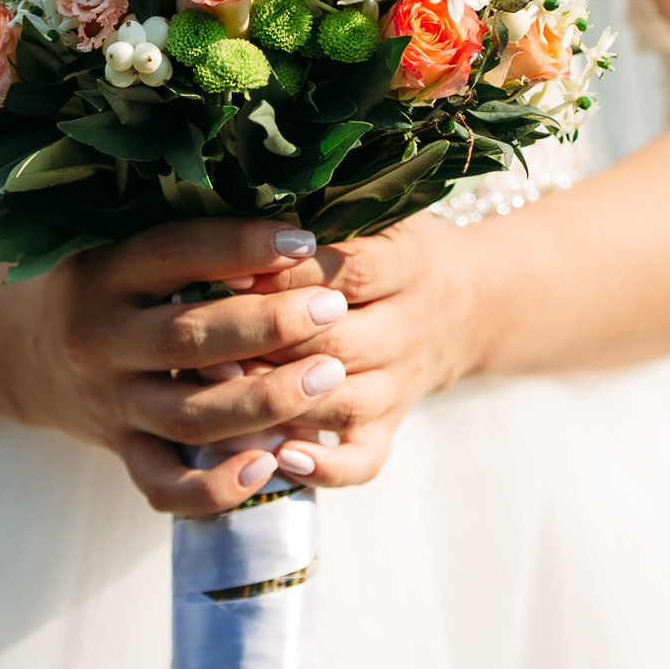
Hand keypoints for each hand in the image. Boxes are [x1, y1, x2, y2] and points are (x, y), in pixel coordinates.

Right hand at [0, 218, 356, 515]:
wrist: (18, 350)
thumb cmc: (99, 283)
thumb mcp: (119, 243)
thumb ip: (187, 237)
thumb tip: (288, 212)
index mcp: (102, 275)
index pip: (174, 254)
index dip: (240, 245)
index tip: (304, 238)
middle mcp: (100, 341)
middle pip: (187, 340)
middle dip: (269, 325)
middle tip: (332, 308)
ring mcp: (111, 404)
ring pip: (190, 417)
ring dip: (265, 402)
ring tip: (330, 376)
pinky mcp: (123, 451)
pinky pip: (167, 485)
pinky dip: (217, 486)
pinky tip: (271, 465)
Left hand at [236, 215, 489, 488]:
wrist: (471, 304)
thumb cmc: (396, 247)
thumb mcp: (380, 213)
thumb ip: (325, 211)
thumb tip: (242, 201)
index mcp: (408, 265)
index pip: (348, 272)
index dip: (288, 275)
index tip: (227, 271)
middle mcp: (408, 328)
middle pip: (337, 342)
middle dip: (268, 343)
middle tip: (198, 341)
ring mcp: (400, 384)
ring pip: (341, 402)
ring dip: (281, 400)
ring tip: (219, 392)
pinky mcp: (391, 425)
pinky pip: (364, 460)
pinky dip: (325, 468)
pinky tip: (280, 458)